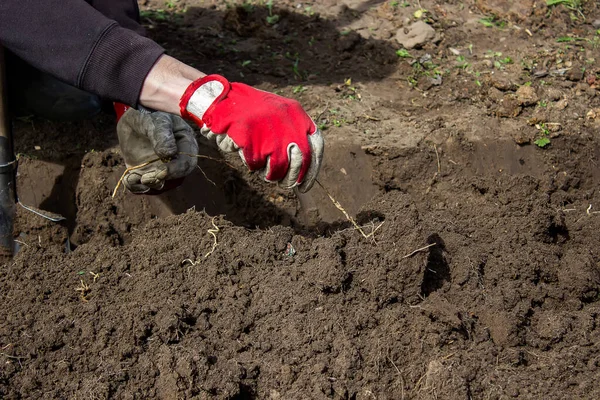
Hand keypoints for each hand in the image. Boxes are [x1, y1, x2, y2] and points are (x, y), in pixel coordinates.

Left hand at [115, 104, 197, 193]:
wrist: (132, 119)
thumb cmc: (149, 115)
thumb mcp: (157, 121)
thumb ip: (162, 135)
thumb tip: (170, 153)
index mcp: (186, 145)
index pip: (187, 163)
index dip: (176, 170)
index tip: (162, 172)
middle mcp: (176, 160)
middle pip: (175, 177)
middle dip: (161, 179)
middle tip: (146, 177)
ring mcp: (162, 167)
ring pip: (160, 184)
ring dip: (148, 184)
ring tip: (136, 177)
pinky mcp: (147, 172)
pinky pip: (144, 185)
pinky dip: (136, 186)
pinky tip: (129, 179)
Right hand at [178, 75, 323, 191]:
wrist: (223, 100)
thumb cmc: (252, 113)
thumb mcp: (279, 117)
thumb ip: (293, 137)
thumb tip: (304, 170)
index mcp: (297, 114)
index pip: (316, 145)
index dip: (312, 169)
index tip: (306, 184)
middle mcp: (288, 122)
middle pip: (300, 161)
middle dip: (292, 177)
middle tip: (285, 184)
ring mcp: (270, 132)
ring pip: (278, 168)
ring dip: (270, 173)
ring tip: (261, 166)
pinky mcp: (253, 141)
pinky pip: (256, 164)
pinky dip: (251, 164)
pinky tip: (246, 154)